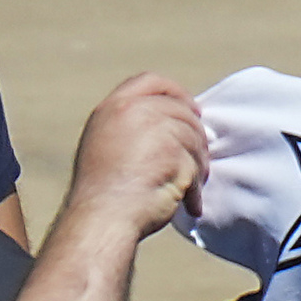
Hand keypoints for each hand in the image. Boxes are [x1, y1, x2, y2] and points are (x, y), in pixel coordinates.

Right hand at [61, 74, 205, 242]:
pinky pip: (196, 166)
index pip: (151, 82)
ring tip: (191, 188)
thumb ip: (130, 128)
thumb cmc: (101, 195)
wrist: (101, 219)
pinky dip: (195, 189)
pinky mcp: (173, 152)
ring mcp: (154, 130)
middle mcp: (132, 112)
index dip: (176, 92)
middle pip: (182, 111)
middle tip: (199, 160)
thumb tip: (173, 126)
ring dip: (198, 165)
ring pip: (194, 138)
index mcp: (113, 108)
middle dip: (195, 135)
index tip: (192, 109)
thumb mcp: (105, 147)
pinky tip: (189, 205)